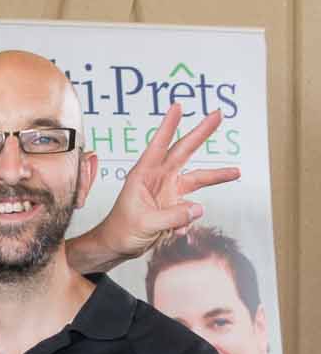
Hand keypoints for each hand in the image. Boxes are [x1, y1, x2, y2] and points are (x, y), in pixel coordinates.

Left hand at [86, 104, 239, 263]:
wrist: (117, 247)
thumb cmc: (120, 231)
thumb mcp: (145, 223)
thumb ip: (172, 216)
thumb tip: (198, 209)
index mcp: (143, 175)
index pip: (158, 145)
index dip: (168, 126)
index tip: (177, 106)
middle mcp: (158, 178)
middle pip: (184, 151)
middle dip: (201, 133)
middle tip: (217, 115)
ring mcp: (168, 191)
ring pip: (197, 178)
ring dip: (216, 176)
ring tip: (236, 172)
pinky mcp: (174, 205)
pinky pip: (190, 209)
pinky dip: (187, 220)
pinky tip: (174, 231)